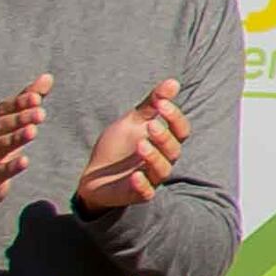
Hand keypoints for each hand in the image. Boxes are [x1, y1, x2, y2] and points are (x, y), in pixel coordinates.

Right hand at [0, 77, 53, 213]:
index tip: (37, 98)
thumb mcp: (11, 124)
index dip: (17, 103)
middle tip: (41, 113)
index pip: (1, 110)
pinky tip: (26, 161)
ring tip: (34, 131)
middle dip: (19, 119)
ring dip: (14, 139)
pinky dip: (10, 167)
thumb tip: (48, 77)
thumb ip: (28, 100)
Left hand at [73, 81, 187, 212]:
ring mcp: (150, 178)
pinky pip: (146, 193)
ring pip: (162, 170)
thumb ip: (152, 105)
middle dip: (164, 138)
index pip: (181, 131)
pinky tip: (135, 176)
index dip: (175, 117)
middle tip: (151, 126)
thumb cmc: (118, 147)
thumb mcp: (132, 122)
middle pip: (174, 150)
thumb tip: (174, 81)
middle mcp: (162, 160)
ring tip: (141, 145)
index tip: (162, 104)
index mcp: (165, 142)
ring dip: (154, 158)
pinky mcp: (136, 193)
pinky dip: (142, 185)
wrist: (94, 175)